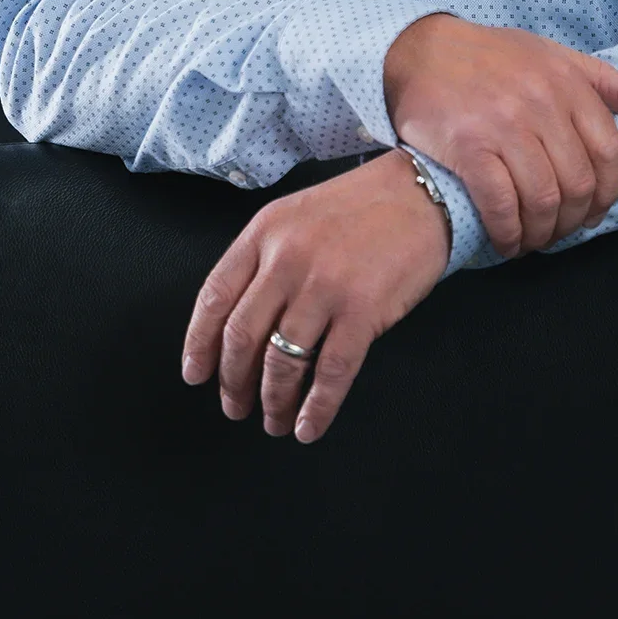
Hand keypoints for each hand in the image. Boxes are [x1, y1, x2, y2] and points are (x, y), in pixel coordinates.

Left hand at [179, 150, 449, 442]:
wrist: (421, 192)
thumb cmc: (360, 206)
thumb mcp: (297, 215)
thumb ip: (266, 258)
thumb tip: (240, 322)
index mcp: (265, 232)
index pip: (215, 297)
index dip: (199, 344)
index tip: (196, 375)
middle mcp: (287, 259)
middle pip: (243, 337)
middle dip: (233, 382)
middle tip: (235, 407)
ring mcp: (325, 286)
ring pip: (282, 362)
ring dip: (272, 402)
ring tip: (273, 422)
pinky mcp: (363, 310)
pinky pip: (330, 373)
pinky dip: (315, 408)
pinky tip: (308, 426)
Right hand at [383, 14, 617, 257]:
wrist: (423, 50)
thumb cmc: (491, 56)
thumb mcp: (551, 55)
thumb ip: (602, 80)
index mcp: (566, 83)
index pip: (608, 153)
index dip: (607, 194)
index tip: (592, 214)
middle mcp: (541, 104)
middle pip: (578, 184)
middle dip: (572, 221)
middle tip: (557, 232)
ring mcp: (505, 126)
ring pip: (544, 200)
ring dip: (541, 233)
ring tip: (531, 240)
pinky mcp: (469, 146)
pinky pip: (501, 204)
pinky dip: (508, 233)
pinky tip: (506, 241)